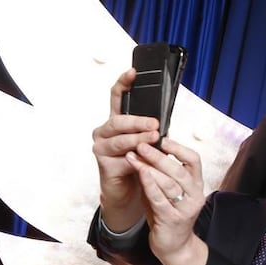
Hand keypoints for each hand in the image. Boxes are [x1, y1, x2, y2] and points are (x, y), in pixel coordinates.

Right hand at [92, 68, 161, 230]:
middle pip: (119, 120)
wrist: (131, 193)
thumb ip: (152, 129)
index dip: (124, 83)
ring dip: (139, 139)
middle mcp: (105, 132)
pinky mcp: (104, 165)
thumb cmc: (141, 163)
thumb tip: (163, 119)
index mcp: (116, 121)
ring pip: (120, 140)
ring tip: (154, 139)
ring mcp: (102, 148)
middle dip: (137, 121)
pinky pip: (123, 160)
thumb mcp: (149, 143)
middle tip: (154, 124)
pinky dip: (137, 160)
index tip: (133, 72)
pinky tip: (146, 161)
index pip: (117, 97)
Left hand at [125, 137, 207, 264]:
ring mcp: (185, 208)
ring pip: (170, 183)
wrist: (174, 246)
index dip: (178, 148)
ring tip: (134, 155)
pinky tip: (140, 172)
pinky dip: (149, 184)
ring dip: (150, 167)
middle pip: (179, 170)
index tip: (161, 138)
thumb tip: (145, 149)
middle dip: (159, 156)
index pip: (194, 160)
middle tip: (141, 144)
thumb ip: (160, 173)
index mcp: (196, 185)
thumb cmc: (168, 215)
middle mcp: (195, 195)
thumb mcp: (167, 191)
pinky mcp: (172, 219)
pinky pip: (160, 198)